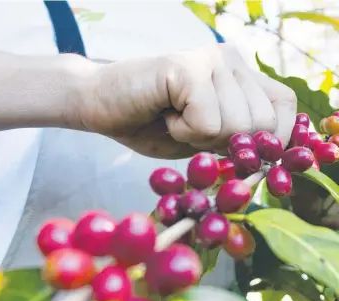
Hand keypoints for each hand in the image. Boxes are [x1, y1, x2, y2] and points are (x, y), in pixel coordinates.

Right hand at [73, 44, 296, 158]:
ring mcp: (211, 59)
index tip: (239, 157)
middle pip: (263, 125)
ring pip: (238, 126)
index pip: (284, 107)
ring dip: (200, 138)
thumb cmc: (147, 124)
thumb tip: (266, 159)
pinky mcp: (188, 67)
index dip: (272, 141)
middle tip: (189, 129)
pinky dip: (184, 132)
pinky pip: (207, 122)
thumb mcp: (200, 139)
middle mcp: (231, 60)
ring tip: (174, 120)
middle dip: (224, 144)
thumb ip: (233, 141)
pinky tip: (165, 116)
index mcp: (238, 75)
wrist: (98, 104)